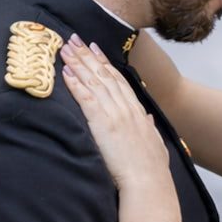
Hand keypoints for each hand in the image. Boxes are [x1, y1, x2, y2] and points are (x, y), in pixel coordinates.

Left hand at [60, 38, 168, 189]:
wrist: (149, 182)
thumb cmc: (152, 170)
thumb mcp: (155, 145)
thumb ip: (149, 129)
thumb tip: (148, 120)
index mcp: (137, 113)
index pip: (119, 81)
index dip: (105, 63)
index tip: (95, 49)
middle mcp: (126, 108)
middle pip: (104, 75)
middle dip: (88, 55)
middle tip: (74, 39)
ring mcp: (115, 114)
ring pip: (93, 81)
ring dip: (78, 63)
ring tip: (65, 48)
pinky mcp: (103, 123)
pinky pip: (86, 98)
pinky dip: (75, 83)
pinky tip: (65, 72)